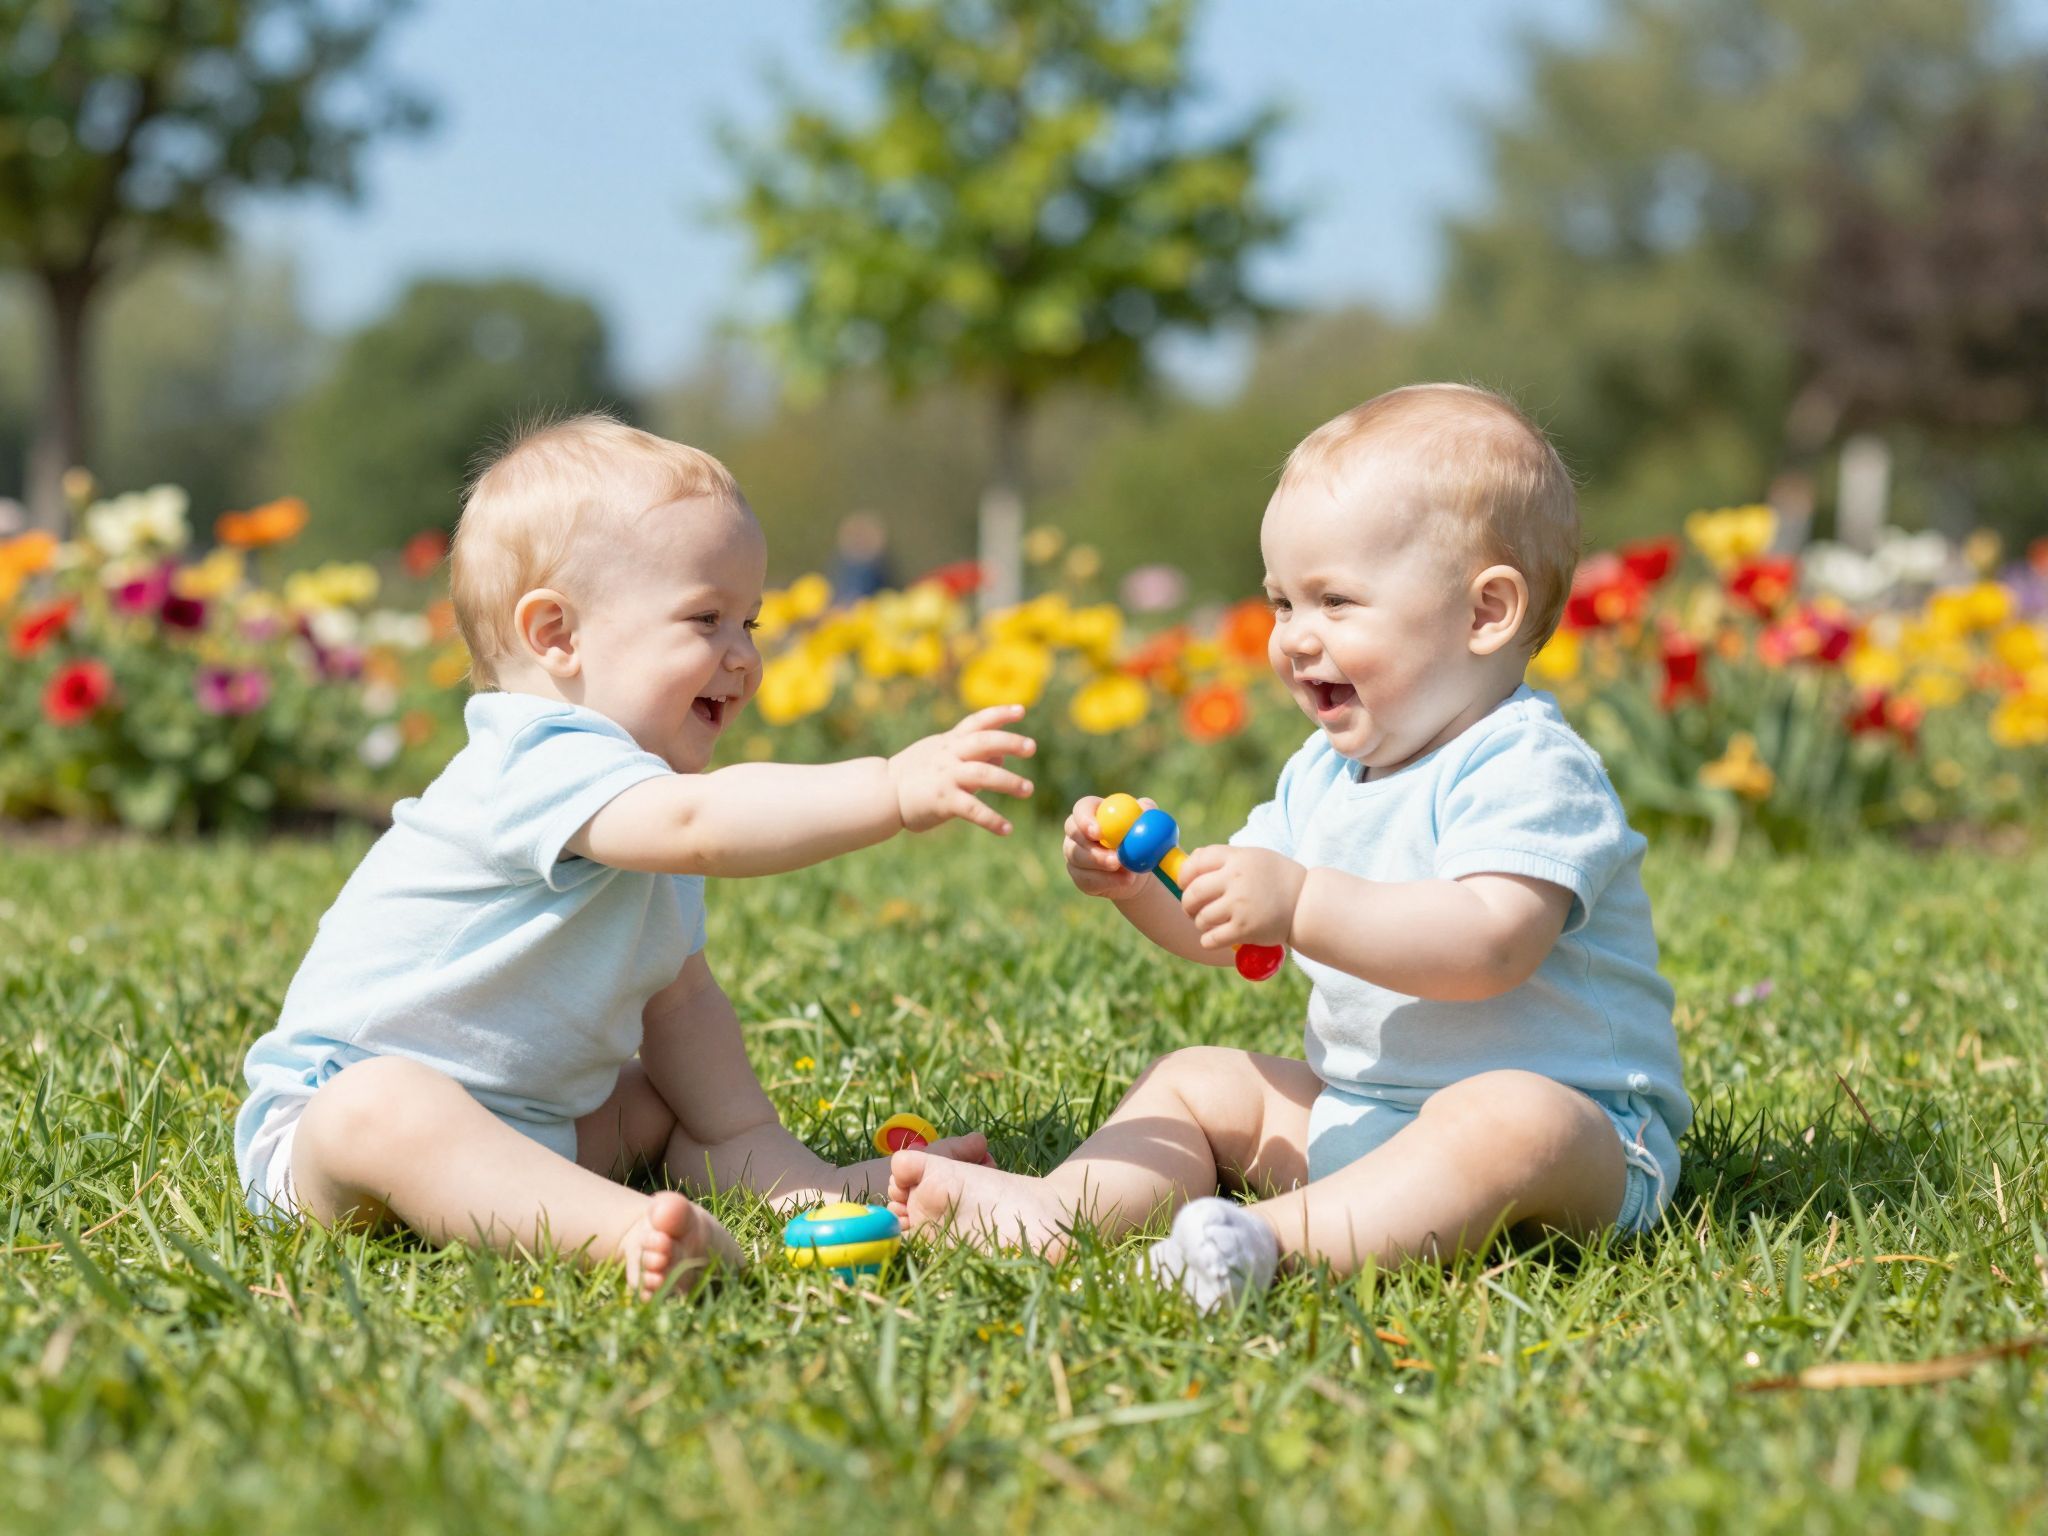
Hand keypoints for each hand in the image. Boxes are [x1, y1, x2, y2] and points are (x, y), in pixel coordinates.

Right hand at [889, 705, 1035, 833]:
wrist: (883, 792)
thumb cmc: (913, 773)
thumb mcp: (940, 754)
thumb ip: (970, 753)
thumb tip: (1002, 756)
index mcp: (949, 742)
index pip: (977, 722)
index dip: (999, 714)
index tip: (1021, 710)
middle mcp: (949, 755)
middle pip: (984, 742)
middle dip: (1010, 742)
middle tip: (1032, 747)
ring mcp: (946, 777)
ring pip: (983, 775)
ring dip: (1009, 782)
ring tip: (1028, 790)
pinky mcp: (943, 800)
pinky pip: (972, 809)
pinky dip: (992, 820)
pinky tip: (1007, 829)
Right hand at [1063, 794, 1153, 899]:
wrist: (1139, 868)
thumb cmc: (1142, 838)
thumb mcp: (1150, 822)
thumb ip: (1147, 811)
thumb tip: (1144, 809)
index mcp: (1094, 811)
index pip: (1082, 808)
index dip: (1086, 819)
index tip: (1099, 833)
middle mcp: (1078, 830)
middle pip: (1074, 833)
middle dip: (1094, 848)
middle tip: (1116, 859)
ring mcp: (1074, 853)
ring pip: (1079, 859)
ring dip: (1105, 868)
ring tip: (1130, 873)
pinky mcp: (1078, 875)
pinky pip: (1087, 880)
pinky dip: (1109, 882)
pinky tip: (1125, 880)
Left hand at [1178, 844, 1307, 950]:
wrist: (1307, 903)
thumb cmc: (1279, 879)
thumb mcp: (1254, 857)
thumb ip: (1225, 858)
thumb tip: (1190, 862)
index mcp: (1237, 858)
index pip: (1196, 862)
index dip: (1184, 875)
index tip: (1184, 884)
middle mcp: (1236, 879)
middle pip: (1193, 892)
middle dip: (1187, 904)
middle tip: (1192, 910)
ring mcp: (1240, 905)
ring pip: (1201, 918)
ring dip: (1200, 923)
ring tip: (1209, 924)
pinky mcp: (1244, 929)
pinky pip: (1211, 939)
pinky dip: (1208, 941)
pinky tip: (1213, 939)